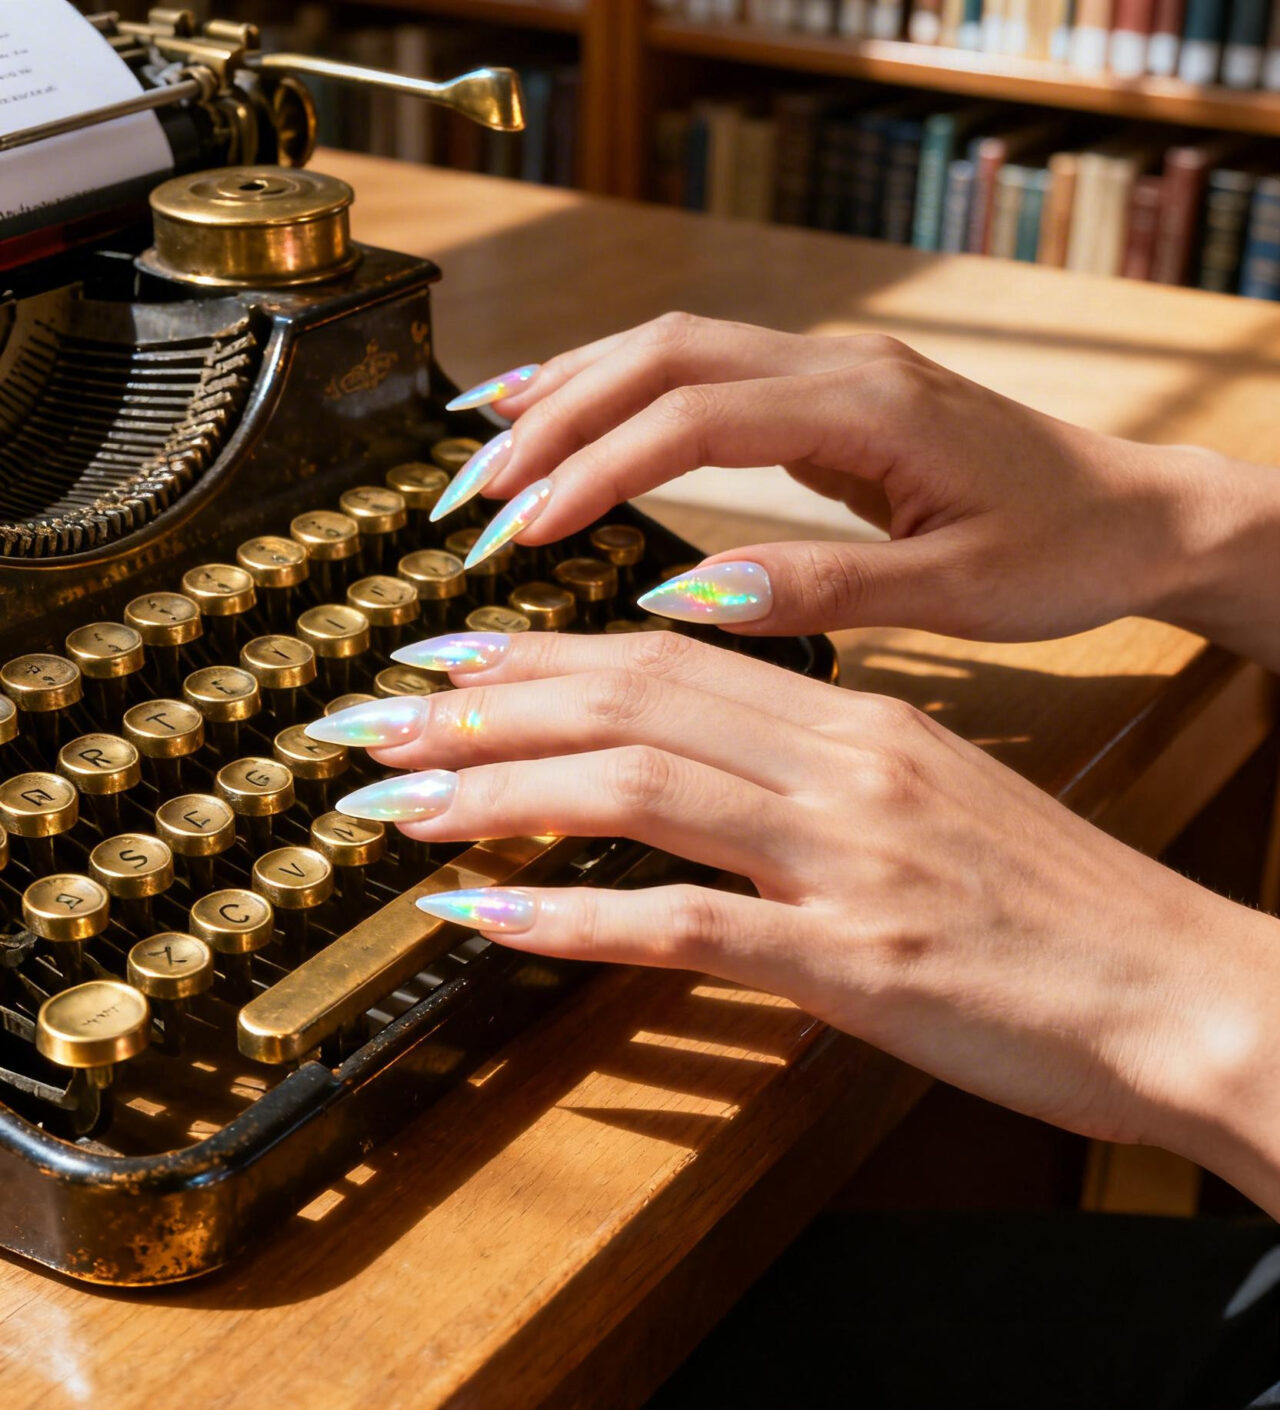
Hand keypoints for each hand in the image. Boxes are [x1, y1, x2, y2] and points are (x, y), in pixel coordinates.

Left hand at [327, 633, 1279, 1209]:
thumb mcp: (941, 815)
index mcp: (866, 725)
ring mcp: (848, 861)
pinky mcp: (854, 962)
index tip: (446, 659)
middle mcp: (847, 767)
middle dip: (479, 703)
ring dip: (494, 792)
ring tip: (393, 802)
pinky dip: (566, 919)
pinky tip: (479, 921)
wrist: (1184, 993)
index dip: (538, 656)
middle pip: (629, 698)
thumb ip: (827, 785)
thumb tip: (722, 786)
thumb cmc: (1067, 917)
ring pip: (636, 788)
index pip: (668, 658)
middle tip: (371, 714)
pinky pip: (681, 926)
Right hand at [450, 315, 1214, 645]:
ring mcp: (830, 371)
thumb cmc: (1063, 552)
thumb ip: (826, 587)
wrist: (1137, 512)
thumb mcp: (957, 591)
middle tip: (470, 497)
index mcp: (868, 407)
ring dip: (571, 395)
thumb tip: (687, 595)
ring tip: (480, 450)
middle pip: (660, 358)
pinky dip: (620, 398)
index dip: (594, 466)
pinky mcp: (825, 397)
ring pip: (670, 351)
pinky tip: (567, 427)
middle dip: (552, 420)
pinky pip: (700, 375)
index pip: (693, 415)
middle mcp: (839, 367)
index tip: (520, 530)